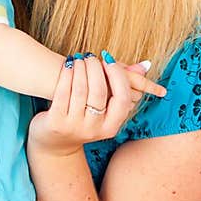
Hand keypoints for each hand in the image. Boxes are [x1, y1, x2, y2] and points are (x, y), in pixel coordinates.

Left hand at [28, 54, 162, 156]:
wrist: (55, 144)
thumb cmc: (85, 118)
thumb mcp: (106, 109)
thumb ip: (124, 86)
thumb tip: (146, 65)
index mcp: (111, 127)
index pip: (122, 98)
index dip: (117, 76)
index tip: (108, 60)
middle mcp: (94, 130)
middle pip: (99, 92)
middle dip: (95, 69)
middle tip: (91, 56)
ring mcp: (75, 127)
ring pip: (80, 90)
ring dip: (81, 68)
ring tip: (80, 57)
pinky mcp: (56, 122)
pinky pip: (63, 93)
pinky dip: (67, 75)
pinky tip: (68, 64)